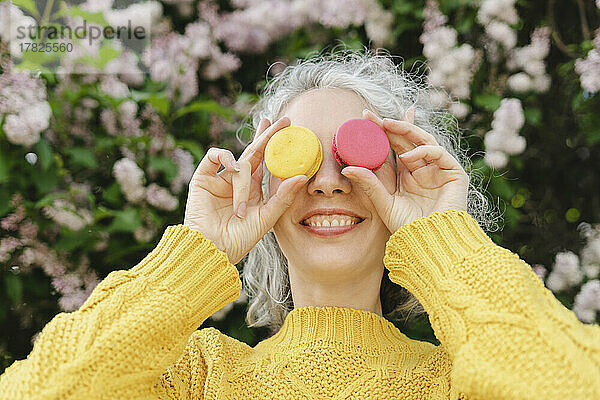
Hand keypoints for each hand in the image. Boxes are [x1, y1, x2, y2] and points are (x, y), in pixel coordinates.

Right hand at [183, 116, 308, 263]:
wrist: (211, 249)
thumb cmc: (240, 239)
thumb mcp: (267, 217)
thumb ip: (284, 196)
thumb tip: (303, 175)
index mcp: (254, 190)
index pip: (267, 162)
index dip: (276, 145)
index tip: (290, 129)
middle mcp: (238, 181)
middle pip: (255, 151)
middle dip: (268, 135)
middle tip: (282, 120)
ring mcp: (220, 178)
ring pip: (239, 161)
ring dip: (243, 179)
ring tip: (241, 207)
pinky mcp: (203, 177)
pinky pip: (215, 156)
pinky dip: (225, 158)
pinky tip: (234, 169)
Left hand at [340, 107, 468, 232]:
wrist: (431, 244)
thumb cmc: (407, 228)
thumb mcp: (384, 203)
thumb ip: (369, 184)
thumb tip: (346, 168)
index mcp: (406, 175)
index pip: (393, 147)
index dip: (382, 132)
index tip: (364, 119)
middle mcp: (422, 169)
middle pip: (406, 140)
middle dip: (390, 125)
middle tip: (370, 116)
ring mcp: (438, 170)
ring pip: (423, 140)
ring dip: (405, 129)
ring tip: (386, 125)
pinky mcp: (454, 173)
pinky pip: (438, 153)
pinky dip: (423, 151)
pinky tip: (407, 157)